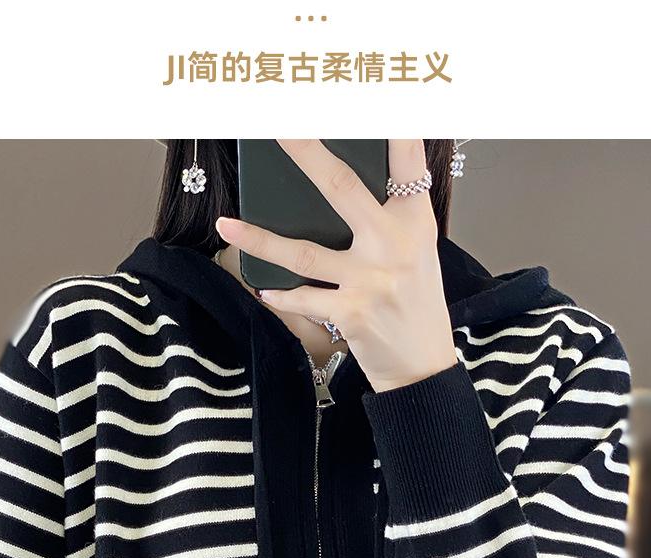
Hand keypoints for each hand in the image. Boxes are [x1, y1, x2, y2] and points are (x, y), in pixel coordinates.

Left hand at [215, 138, 457, 392]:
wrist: (423, 368)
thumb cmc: (417, 307)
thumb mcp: (420, 254)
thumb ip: (393, 218)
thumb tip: (345, 188)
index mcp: (416, 225)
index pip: (407, 164)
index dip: (394, 128)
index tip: (379, 97)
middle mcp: (393, 246)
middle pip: (342, 188)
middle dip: (306, 154)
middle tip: (277, 129)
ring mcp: (370, 281)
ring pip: (302, 251)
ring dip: (259, 239)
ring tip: (227, 223)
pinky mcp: (351, 313)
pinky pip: (303, 297)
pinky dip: (280, 295)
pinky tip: (262, 291)